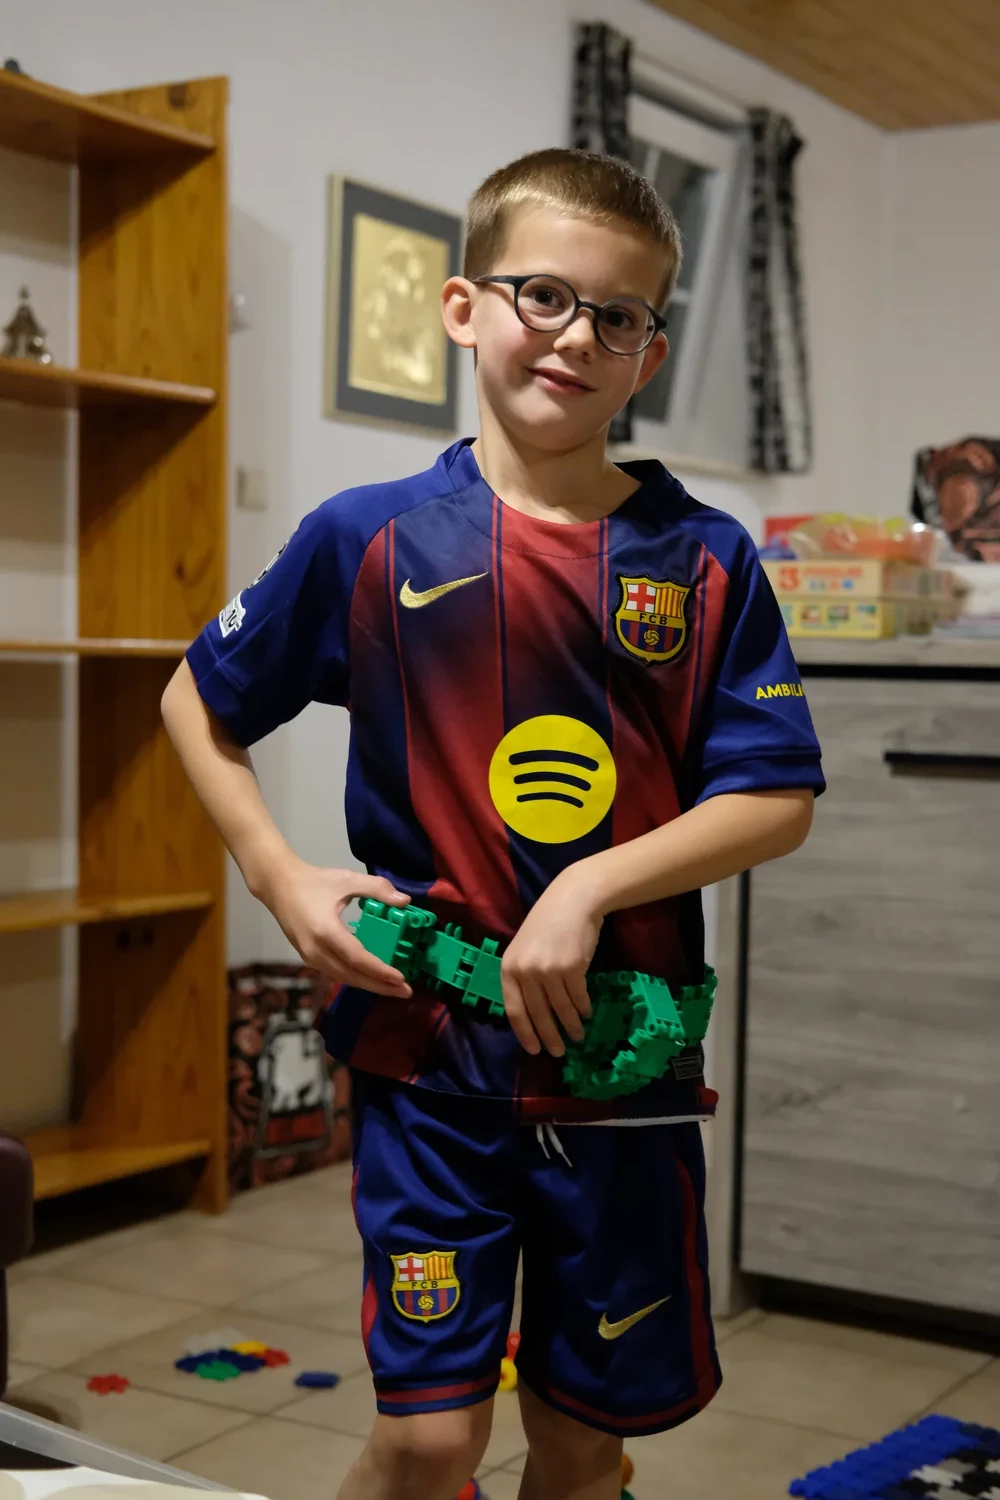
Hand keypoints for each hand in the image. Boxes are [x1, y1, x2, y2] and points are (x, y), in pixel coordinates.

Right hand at [261, 857, 412, 997]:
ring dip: (369, 984)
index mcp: (326, 931)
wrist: (278, 885)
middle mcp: (316, 950)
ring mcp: (310, 957)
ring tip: (393, 988)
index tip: (401, 979)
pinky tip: (371, 978)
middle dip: (380, 986)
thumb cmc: (314, 881)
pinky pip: (336, 973)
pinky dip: (355, 977)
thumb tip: (405, 901)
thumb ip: (377, 888)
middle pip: (352, 975)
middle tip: (406, 992)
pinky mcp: (308, 957)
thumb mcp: (347, 879)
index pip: (357, 958)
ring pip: (343, 977)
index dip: (380, 971)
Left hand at [501, 867, 604, 1056]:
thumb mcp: (525, 948)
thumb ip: (523, 976)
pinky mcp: (572, 968)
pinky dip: (583, 1009)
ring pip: (561, 1009)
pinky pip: (578, 997)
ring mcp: (548, 970)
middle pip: (538, 1014)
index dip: (524, 1033)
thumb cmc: (548, 923)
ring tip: (577, 1037)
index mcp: (508, 967)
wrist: (573, 899)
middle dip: (549, 1037)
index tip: (534, 1050)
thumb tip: (533, 1012)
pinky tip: (586, 1014)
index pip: (514, 1010)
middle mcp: (525, 971)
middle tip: (557, 1052)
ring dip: (570, 1026)